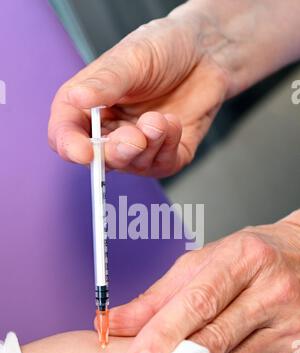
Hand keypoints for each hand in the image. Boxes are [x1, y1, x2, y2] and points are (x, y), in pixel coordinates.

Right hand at [48, 4, 228, 176]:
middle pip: (100, 159)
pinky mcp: (166, 154)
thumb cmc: (164, 48)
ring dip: (148, 145)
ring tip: (160, 119)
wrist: (206, 52)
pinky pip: (162, 165)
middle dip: (117, 152)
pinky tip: (173, 122)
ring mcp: (138, 145)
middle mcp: (109, 129)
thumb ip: (106, 82)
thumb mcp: (132, 58)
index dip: (71, 147)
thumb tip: (77, 98)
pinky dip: (168, 146)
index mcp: (87, 104)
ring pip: (133, 165)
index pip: (65, 135)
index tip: (84, 152)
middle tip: (135, 137)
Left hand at [104, 210, 299, 352]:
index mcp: (245, 259)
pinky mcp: (295, 352)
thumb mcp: (205, 261)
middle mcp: (272, 291)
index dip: (164, 335)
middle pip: (213, 340)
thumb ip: (160, 294)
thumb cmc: (251, 258)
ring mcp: (289, 325)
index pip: (199, 302)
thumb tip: (117, 321)